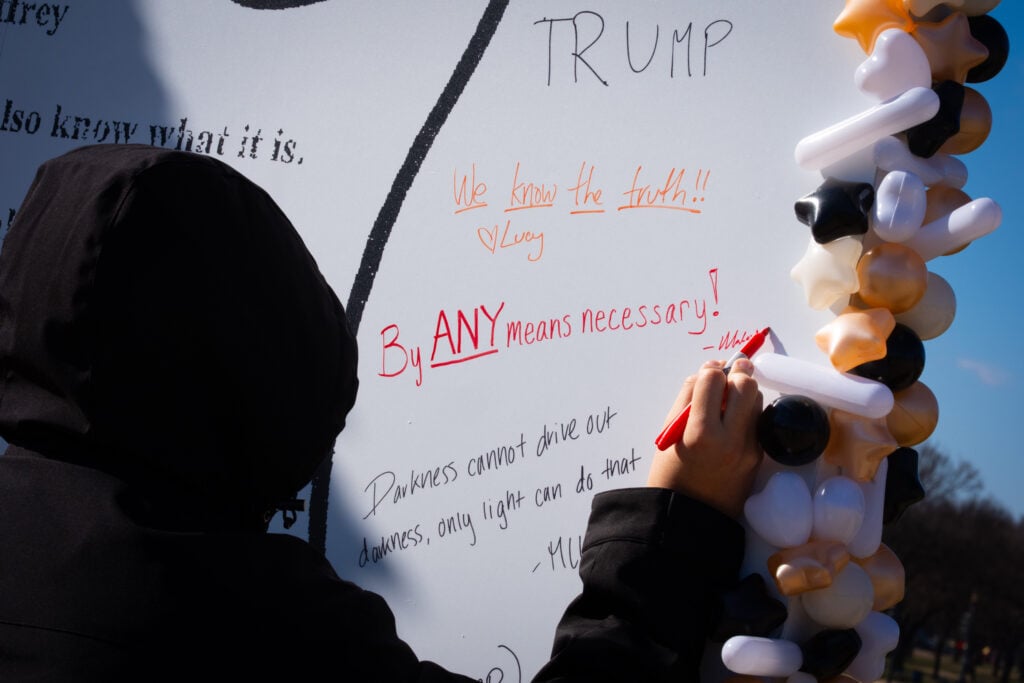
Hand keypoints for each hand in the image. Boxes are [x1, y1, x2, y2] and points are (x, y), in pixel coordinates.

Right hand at [646, 358, 763, 517]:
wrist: (689, 517)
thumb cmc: (670, 472)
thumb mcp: (670, 432)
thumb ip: (688, 397)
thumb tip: (710, 369)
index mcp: (701, 433)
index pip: (713, 379)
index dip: (708, 371)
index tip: (706, 375)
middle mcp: (731, 440)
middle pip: (745, 384)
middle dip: (734, 376)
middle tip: (722, 381)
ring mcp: (750, 449)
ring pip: (757, 399)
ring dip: (742, 394)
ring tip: (725, 407)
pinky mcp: (759, 456)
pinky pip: (757, 420)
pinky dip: (746, 414)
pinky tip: (731, 424)